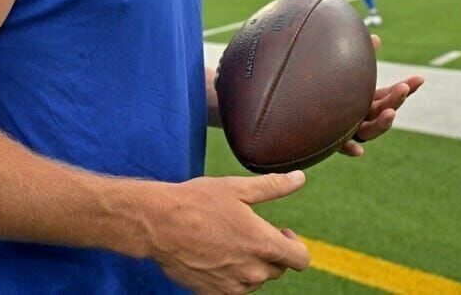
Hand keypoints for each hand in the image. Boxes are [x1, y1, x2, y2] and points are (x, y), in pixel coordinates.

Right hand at [144, 172, 310, 293]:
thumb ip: (273, 186)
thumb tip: (300, 178)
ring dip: (251, 265)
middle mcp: (253, 270)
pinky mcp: (215, 294)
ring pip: (256, 279)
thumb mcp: (237, 188)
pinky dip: (232, 276)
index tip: (281, 232)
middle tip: (249, 233)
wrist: (159, 225)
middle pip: (278, 269)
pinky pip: (235, 288)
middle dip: (270, 252)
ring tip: (229, 242)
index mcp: (264, 243)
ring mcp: (234, 285)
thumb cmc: (197, 202)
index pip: (301, 259)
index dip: (295, 244)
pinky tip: (216, 256)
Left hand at [339, 34, 423, 156]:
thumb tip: (375, 37)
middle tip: (403, 89)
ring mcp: (351, 130)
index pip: (391, 94)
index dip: (407, 88)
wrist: (302, 113)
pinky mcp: (334, 140)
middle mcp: (362, 117)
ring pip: (371, 131)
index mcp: (367, 101)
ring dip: (383, 123)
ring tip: (391, 113)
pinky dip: (351, 149)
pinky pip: (343, 147)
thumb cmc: (327, 88)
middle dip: (396, 100)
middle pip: (384, 110)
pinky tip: (358, 152)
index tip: (420, 78)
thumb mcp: (346, 73)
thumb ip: (361, 58)